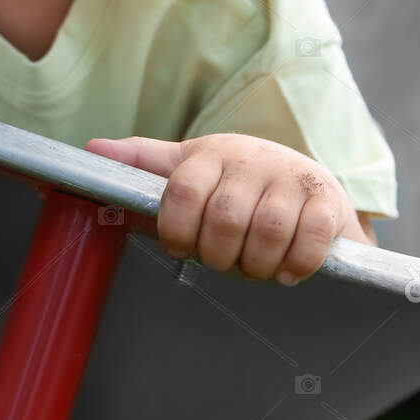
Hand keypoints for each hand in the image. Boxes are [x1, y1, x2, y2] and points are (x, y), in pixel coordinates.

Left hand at [85, 133, 370, 284]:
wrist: (307, 179)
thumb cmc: (235, 181)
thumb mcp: (189, 166)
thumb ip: (143, 162)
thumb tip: (91, 148)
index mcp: (212, 154)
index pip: (183, 193)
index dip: (176, 231)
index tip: (180, 248)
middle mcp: (252, 161)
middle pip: (224, 220)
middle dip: (218, 255)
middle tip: (222, 261)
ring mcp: (293, 178)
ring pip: (267, 232)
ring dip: (255, 264)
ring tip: (253, 266)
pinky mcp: (328, 200)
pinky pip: (308, 240)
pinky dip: (294, 265)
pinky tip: (286, 271)